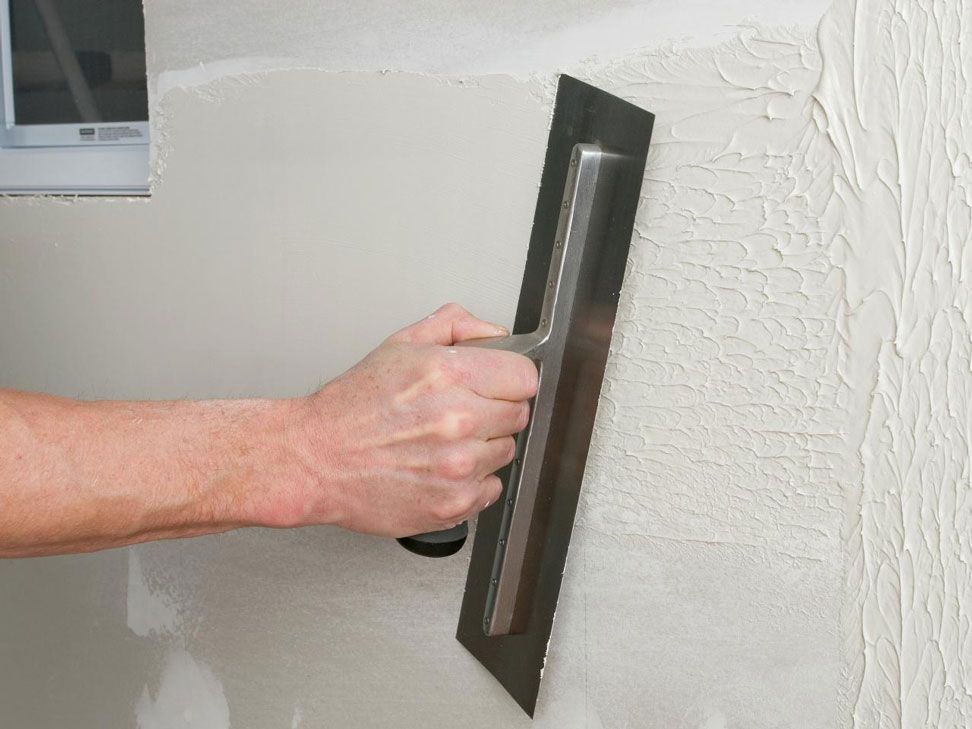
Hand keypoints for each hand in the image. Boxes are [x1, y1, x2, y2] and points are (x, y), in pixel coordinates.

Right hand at [272, 304, 537, 536]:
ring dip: (483, 446)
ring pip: (505, 451)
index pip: (525, 376)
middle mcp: (459, 420)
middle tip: (458, 413)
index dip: (509, 378)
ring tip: (440, 442)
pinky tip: (438, 469)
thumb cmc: (352, 407)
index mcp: (449, 374)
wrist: (314, 460)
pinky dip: (471, 481)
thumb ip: (454, 327)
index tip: (496, 384)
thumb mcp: (399, 345)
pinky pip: (491, 488)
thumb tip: (495, 333)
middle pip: (519, 414)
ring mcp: (458, 466)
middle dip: (495, 410)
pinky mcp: (454, 503)